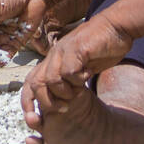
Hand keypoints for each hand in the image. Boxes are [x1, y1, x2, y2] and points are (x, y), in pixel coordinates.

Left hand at [21, 14, 132, 128]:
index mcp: (52, 60)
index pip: (30, 82)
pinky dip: (77, 80)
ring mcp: (63, 50)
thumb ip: (70, 79)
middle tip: (65, 108)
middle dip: (47, 102)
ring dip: (65, 92)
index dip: (28, 101)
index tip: (34, 118)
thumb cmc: (100, 48)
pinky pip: (68, 72)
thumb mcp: (81, 66)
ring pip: (51, 80)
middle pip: (36, 84)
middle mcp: (54, 55)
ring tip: (78, 91)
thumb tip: (63, 101)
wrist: (116, 26)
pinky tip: (87, 76)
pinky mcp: (76, 48)